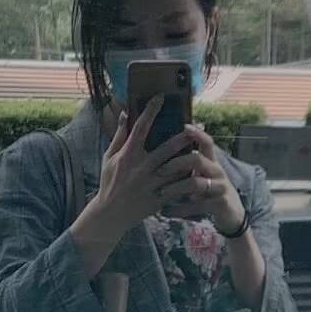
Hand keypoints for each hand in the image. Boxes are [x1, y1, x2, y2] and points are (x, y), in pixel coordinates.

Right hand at [93, 99, 200, 231]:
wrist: (110, 214)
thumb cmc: (109, 182)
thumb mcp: (109, 158)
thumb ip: (118, 136)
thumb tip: (124, 113)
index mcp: (128, 155)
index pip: (140, 128)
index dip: (151, 111)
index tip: (160, 97)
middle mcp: (141, 168)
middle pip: (166, 148)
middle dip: (182, 137)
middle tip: (196, 128)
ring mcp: (151, 184)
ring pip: (176, 169)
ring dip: (190, 159)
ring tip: (201, 151)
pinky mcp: (159, 198)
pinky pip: (178, 188)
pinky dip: (188, 181)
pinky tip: (198, 174)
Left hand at [162, 128, 246, 234]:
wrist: (232, 216)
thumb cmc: (211, 192)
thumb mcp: (204, 176)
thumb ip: (190, 165)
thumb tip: (168, 148)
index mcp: (212, 162)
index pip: (207, 142)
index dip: (197, 133)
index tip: (184, 126)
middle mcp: (218, 172)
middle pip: (197, 159)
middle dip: (176, 163)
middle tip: (159, 171)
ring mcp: (220, 187)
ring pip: (196, 183)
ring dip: (175, 188)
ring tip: (161, 193)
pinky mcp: (220, 204)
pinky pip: (196, 205)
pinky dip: (179, 210)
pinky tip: (165, 212)